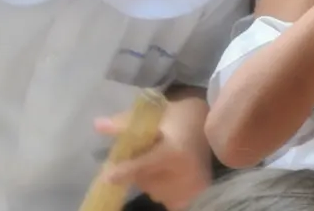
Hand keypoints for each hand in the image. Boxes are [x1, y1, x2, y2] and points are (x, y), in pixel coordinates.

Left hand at [94, 113, 211, 208]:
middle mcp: (184, 172)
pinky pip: (169, 199)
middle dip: (138, 171)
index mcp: (174, 152)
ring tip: (160, 163)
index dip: (124, 172)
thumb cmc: (183, 116)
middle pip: (145, 180)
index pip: (142, 167)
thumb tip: (98, 125)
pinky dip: (164, 190)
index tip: (107, 178)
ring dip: (151, 180)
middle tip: (145, 155)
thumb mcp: (155, 114)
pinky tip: (168, 176)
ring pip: (155, 191)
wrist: (216, 124)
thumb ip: (126, 123)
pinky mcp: (196, 192)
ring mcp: (192, 185)